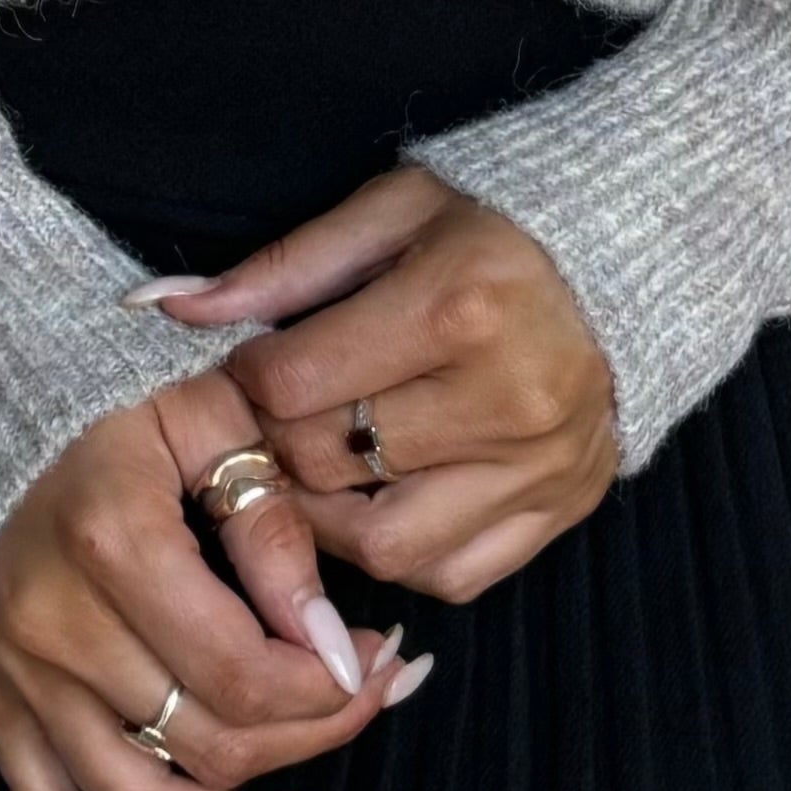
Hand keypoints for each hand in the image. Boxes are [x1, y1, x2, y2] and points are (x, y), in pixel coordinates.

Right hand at [0, 354, 429, 790]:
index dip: (330, 687)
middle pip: (207, 743)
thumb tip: (328, 642)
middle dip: (313, 737)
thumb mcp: (209, 419)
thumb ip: (271, 528)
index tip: (383, 657)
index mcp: (113, 544)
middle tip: (379, 701)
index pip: (243, 671)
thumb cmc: (114, 390)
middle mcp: (54, 625)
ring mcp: (16, 675)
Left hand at [146, 170, 615, 606]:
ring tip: (326, 466)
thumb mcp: (391, 213)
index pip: (292, 386)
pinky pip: (450, 576)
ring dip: (329, 517)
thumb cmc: (492, 227)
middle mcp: (506, 398)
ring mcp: (537, 467)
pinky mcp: (557, 512)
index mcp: (458, 306)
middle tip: (284, 413)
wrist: (625, 265)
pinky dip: (403, 555)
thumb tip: (164, 307)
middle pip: (328, 465)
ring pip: (383, 545)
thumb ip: (280, 267)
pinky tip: (390, 499)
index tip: (259, 361)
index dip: (249, 380)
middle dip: (282, 443)